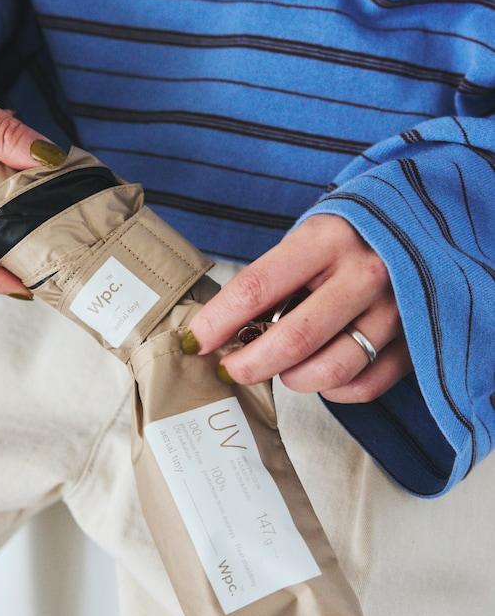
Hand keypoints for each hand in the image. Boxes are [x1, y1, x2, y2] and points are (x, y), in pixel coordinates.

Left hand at [184, 214, 411, 402]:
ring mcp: (397, 309)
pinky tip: (323, 372)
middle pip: (294, 339)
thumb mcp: (306, 241)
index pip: (257, 287)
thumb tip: (221, 334)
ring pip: (331, 370)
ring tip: (283, 368)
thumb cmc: (346, 240)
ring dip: (293, 379)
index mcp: (326, 239)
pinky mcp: (416, 341)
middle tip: (231, 370)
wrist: (420, 225)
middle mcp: (365, 272)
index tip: (194, 342)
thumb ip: (270, 283)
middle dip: (250, 365)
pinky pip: (364, 386)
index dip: (218, 321)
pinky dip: (334, 390)